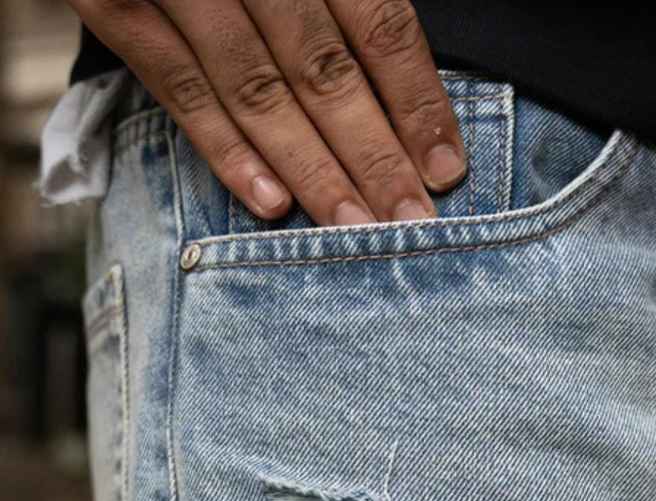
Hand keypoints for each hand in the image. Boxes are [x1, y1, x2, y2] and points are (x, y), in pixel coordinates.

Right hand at [70, 0, 467, 225]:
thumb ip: (345, 3)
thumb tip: (393, 89)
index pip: (380, 27)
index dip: (416, 103)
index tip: (445, 169)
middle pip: (325, 71)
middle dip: (374, 155)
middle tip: (409, 220)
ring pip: (259, 91)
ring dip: (312, 169)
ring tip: (354, 230)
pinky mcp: (117, 6)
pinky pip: (180, 92)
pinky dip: (227, 152)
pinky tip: (271, 205)